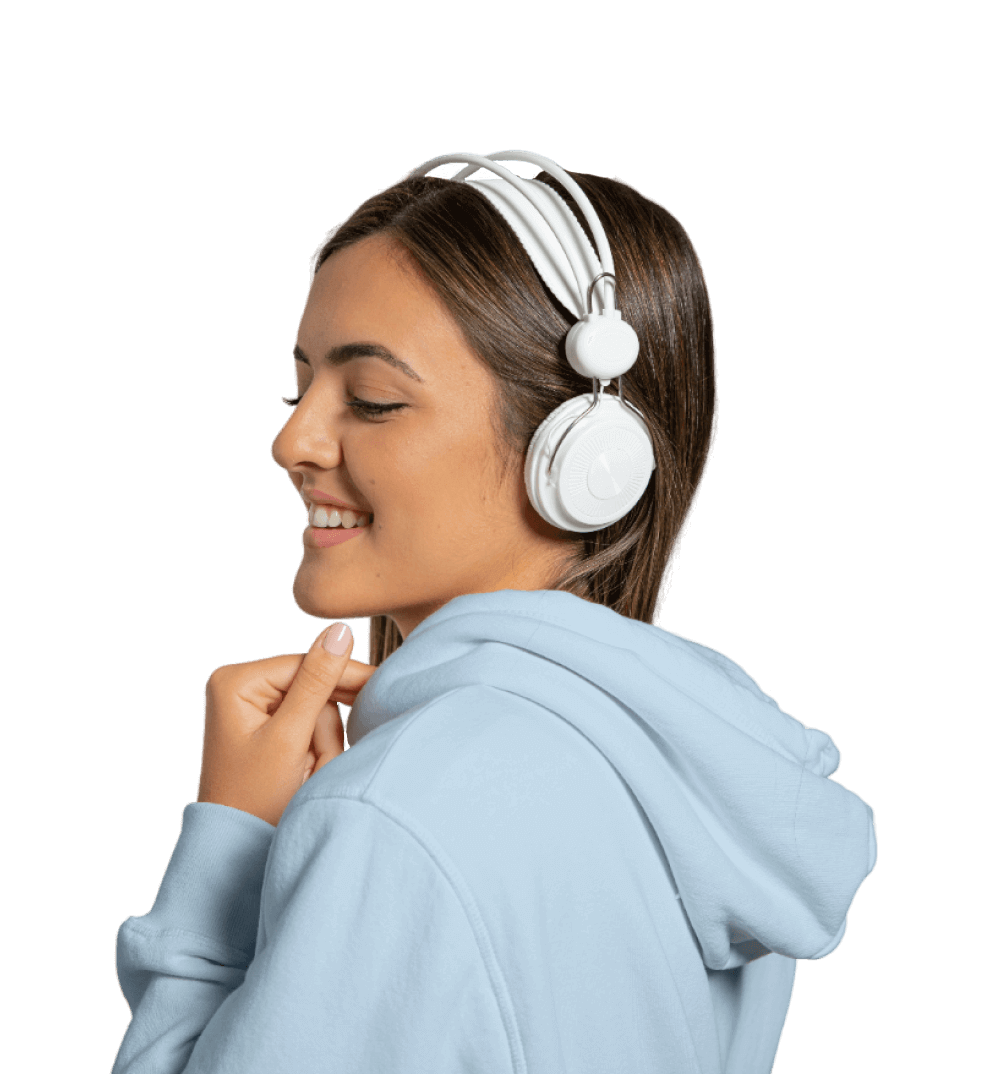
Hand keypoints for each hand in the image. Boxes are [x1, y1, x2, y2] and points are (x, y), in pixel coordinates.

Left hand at [195, 624, 375, 827]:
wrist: (239, 852)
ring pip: (318, 710)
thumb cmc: (254, 800)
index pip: (306, 663)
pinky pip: (311, 728)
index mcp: (235, 681)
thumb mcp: (290, 737)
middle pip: (313, 686)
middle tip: (316, 760)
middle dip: (324, 726)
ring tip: (305, 776)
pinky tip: (305, 773)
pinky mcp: (269, 731)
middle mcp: (241, 688)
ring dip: (322, 745)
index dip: (344, 676)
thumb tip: (340, 630)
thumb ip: (317, 682)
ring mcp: (254, 709)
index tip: (382, 682)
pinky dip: (317, 752)